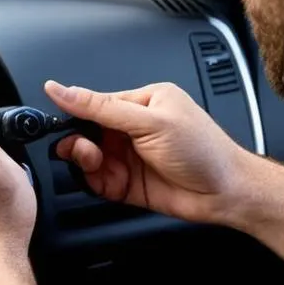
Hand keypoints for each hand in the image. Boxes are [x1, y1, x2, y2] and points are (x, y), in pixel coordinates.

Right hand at [45, 80, 249, 223]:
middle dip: (78, 141)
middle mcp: (133, 128)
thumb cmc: (203, 151)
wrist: (225, 193)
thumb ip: (102, 108)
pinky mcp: (127, 183)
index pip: (95, 103)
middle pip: (87, 132)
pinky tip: (103, 178)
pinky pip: (97, 181)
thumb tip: (64, 90)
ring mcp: (129, 157)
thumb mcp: (149, 121)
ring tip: (94, 162)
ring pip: (88, 157)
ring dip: (84, 160)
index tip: (58, 122)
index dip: (74, 113)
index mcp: (143, 102)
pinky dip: (93, 181)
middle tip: (82, 148)